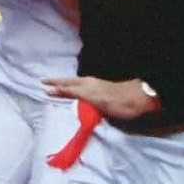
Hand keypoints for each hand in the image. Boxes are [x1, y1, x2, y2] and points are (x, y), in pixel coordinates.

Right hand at [42, 76, 158, 121]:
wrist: (139, 98)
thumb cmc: (119, 103)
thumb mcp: (97, 100)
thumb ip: (78, 95)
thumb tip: (59, 90)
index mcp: (86, 87)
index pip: (67, 88)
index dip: (56, 89)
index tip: (43, 89)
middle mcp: (89, 83)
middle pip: (69, 82)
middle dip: (57, 82)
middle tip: (44, 81)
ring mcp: (95, 84)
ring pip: (75, 82)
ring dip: (64, 82)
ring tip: (55, 83)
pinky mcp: (101, 87)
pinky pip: (81, 84)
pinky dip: (73, 84)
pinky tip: (75, 87)